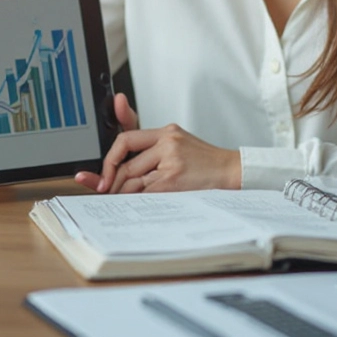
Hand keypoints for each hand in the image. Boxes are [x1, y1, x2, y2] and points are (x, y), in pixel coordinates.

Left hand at [74, 94, 241, 192]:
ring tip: (122, 200)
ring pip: (133, 180)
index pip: (126, 138)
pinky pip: (145, 192)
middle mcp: (168, 143)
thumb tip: (121, 167)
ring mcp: (171, 161)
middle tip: (107, 191)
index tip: (105, 173)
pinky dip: (137, 200)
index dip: (110, 158)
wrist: (231, 171)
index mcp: (167, 132)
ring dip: (123, 194)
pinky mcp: (174, 180)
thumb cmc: (205, 163)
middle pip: (127, 163)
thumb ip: (152, 150)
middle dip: (113, 181)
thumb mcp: (179, 145)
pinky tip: (136, 204)